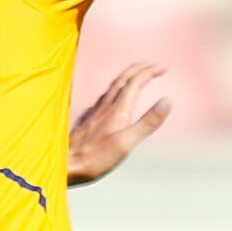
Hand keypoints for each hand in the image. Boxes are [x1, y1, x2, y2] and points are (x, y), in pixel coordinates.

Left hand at [67, 63, 170, 185]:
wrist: (64, 164)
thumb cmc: (95, 158)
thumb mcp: (127, 143)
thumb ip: (148, 122)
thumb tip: (167, 100)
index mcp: (118, 110)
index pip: (136, 82)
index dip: (150, 72)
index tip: (163, 68)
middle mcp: (105, 106)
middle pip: (123, 78)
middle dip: (139, 68)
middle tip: (153, 66)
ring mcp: (94, 112)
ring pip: (112, 87)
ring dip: (127, 77)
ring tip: (136, 77)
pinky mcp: (87, 120)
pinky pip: (102, 98)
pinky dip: (114, 91)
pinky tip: (112, 99)